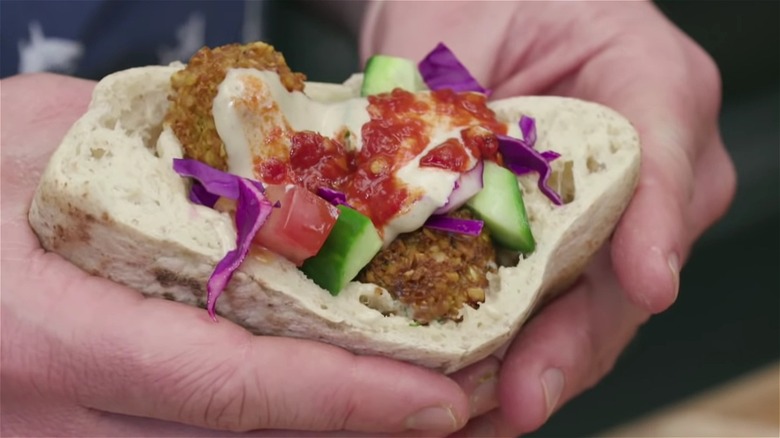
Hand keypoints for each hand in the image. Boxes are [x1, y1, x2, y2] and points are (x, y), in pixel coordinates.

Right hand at [1, 73, 471, 436]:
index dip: (349, 402)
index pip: (231, 389)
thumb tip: (276, 160)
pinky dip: (271, 434)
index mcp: (42, 339)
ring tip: (414, 412)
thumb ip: (159, 159)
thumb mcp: (33, 138)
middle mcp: (54, 428)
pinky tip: (319, 403)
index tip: (447, 404)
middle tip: (463, 407)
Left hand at [363, 0, 736, 434]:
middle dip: (574, 341)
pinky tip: (468, 390)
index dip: (656, 227)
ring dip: (537, 365)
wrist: (475, 9)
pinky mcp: (566, 243)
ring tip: (479, 416)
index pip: (665, 157)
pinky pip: (550, 304)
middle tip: (523, 396)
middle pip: (629, 264)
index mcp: (648, 79)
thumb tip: (399, 195)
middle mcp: (649, 159)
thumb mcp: (450, 28)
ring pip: (591, 303)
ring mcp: (611, 211)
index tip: (645, 282)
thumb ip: (439, 103)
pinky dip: (511, 351)